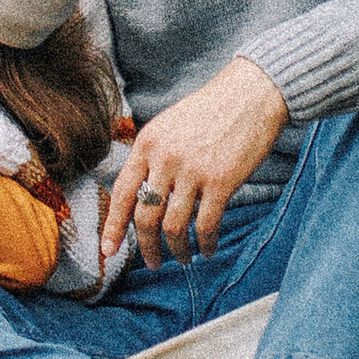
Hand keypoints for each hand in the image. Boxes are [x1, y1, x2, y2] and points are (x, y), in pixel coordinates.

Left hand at [102, 59, 289, 267]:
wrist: (250, 95)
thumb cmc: (210, 111)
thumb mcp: (168, 126)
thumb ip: (152, 157)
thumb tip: (140, 196)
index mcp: (147, 143)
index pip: (122, 192)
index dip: (113, 225)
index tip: (108, 250)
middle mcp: (164, 158)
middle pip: (145, 216)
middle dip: (147, 247)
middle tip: (153, 263)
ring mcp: (192, 170)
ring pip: (173, 227)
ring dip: (177, 251)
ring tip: (184, 259)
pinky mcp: (220, 181)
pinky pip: (205, 225)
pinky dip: (205, 244)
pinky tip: (208, 249)